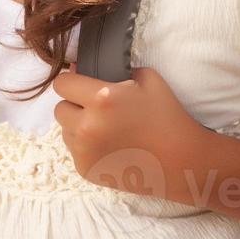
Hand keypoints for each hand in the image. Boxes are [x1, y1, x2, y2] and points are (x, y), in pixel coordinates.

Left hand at [52, 67, 200, 196]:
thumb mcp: (147, 78)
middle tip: (97, 108)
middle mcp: (87, 126)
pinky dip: (86, 147)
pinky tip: (110, 145)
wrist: (180, 160)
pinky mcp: (86, 169)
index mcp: (101, 98)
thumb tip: (83, 69)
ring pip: (65, 131)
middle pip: (60, 108)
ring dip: (78, 126)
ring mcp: (84, 151)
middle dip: (75, 105)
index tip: (82, 84)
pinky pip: (74, 151)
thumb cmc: (166, 116)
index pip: (62, 84)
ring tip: (105, 128)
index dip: (72, 81)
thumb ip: (114, 69)